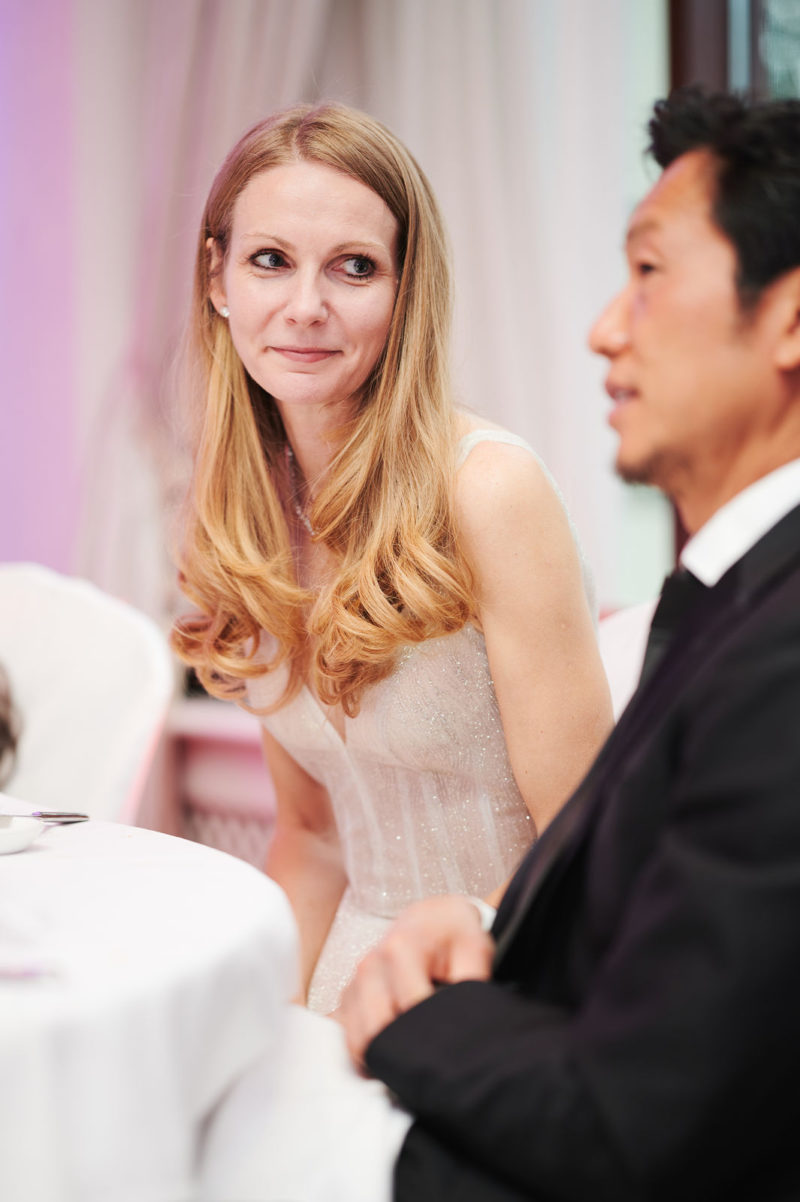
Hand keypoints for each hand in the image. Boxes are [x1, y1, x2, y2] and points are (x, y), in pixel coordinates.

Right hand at [338, 895, 493, 1067]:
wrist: (433, 918)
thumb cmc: (455, 934)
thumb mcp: (475, 949)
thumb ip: (472, 983)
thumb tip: (469, 1020)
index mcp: (400, 949)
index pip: (410, 1010)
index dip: (433, 1035)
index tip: (450, 1043)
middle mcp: (370, 965)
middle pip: (377, 1031)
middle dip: (405, 1052)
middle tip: (432, 1061)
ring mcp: (355, 982)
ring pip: (358, 1040)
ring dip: (383, 1056)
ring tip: (414, 1059)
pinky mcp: (348, 997)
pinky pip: (349, 1037)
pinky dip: (367, 1051)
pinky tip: (393, 1051)